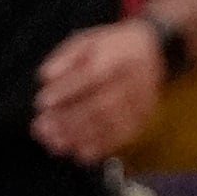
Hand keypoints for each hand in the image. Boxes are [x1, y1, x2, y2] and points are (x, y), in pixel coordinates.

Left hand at [32, 17, 168, 163]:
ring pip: (111, 124)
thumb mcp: (86, 41)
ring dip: (81, 137)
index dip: (65, 90)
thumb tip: (45, 77)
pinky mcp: (144, 117)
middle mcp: (131, 81)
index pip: (90, 75)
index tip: (42, 102)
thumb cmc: (111, 48)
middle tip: (43, 129)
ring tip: (55, 143)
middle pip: (101, 104)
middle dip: (69, 120)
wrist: (154, 52)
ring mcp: (140, 102)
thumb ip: (64, 58)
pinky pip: (124, 136)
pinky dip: (102, 147)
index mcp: (116, 57)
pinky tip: (80, 154)